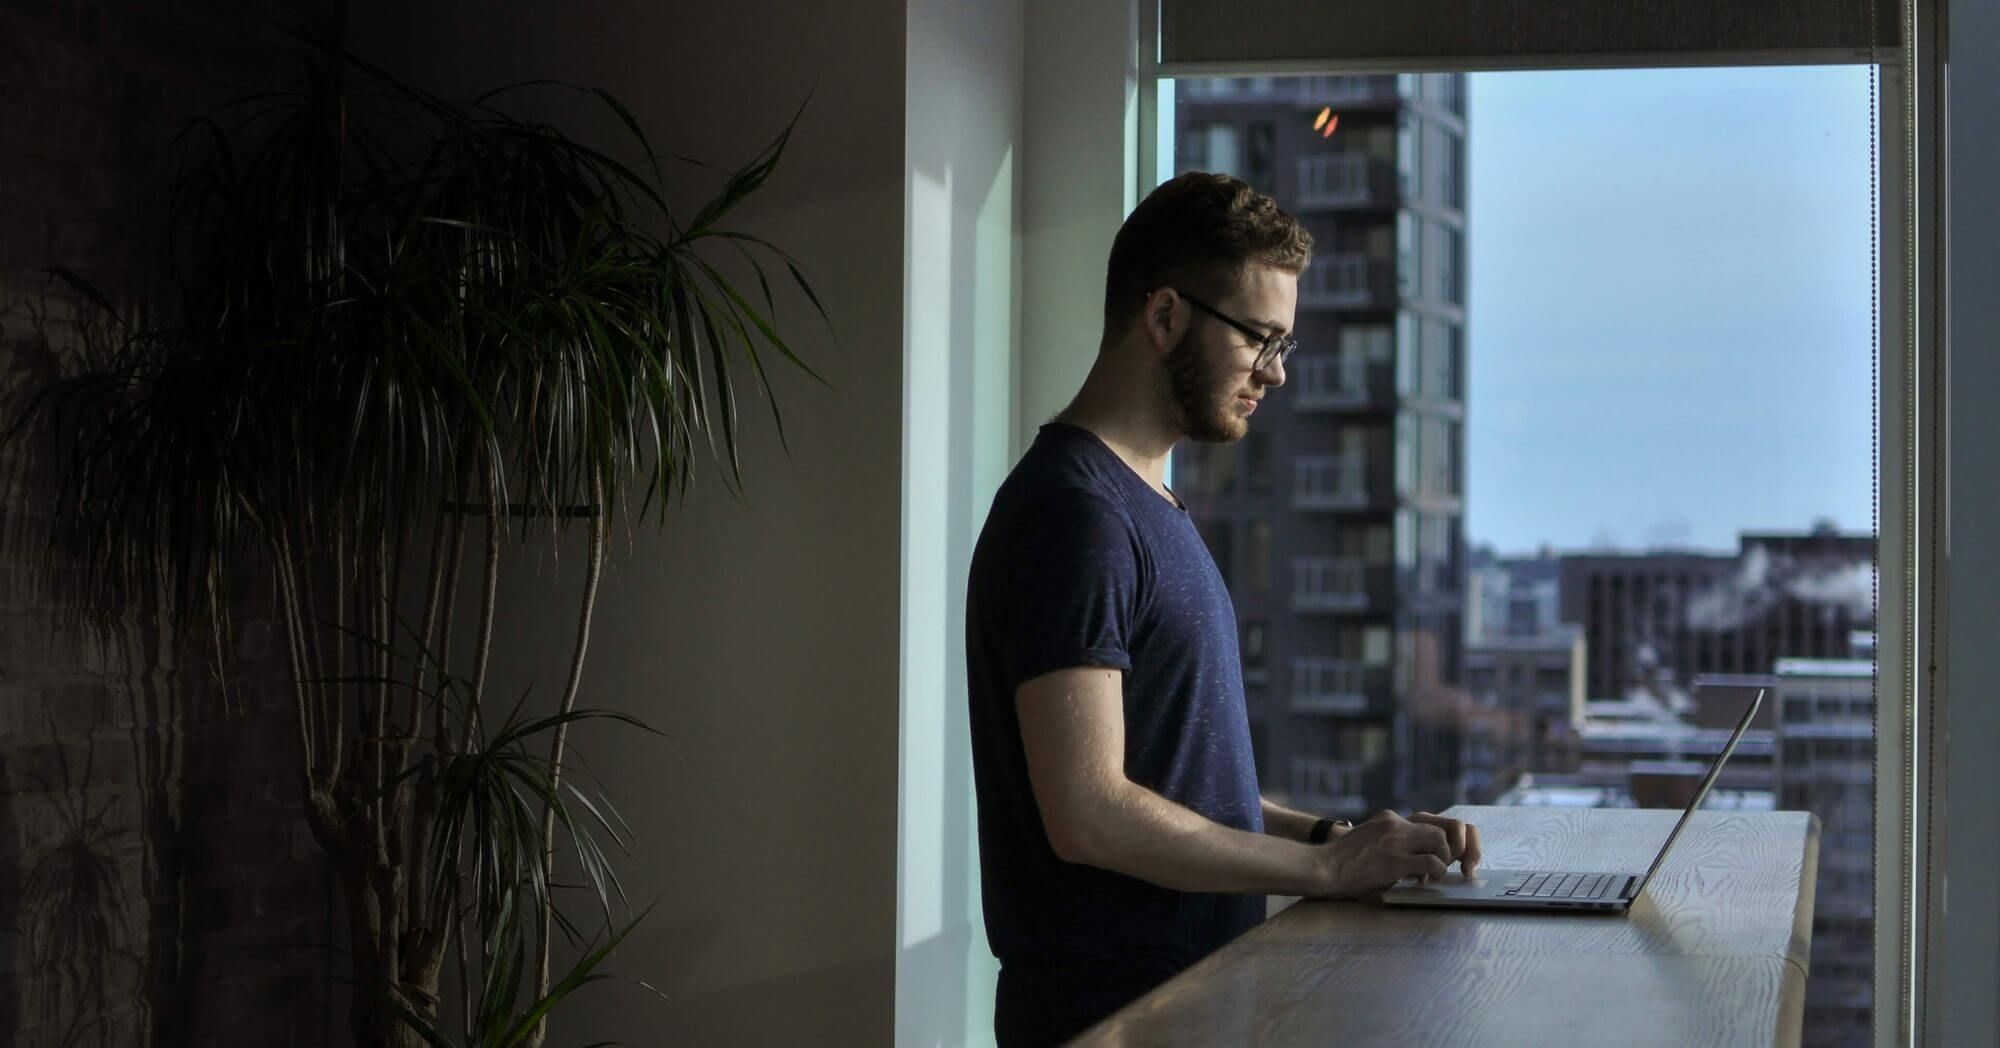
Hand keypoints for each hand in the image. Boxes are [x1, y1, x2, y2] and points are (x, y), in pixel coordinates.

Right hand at [1309, 809, 1482, 897]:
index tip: (1446, 853)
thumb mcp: (1369, 840)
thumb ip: (1390, 842)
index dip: (1444, 836)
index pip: (1429, 819)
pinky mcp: (1395, 861)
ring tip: (1436, 875)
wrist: (1322, 868)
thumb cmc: (1342, 862)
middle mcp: (1395, 824)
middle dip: (1453, 848)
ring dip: (1444, 859)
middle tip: (1450, 866)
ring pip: (1440, 841)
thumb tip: (1415, 859)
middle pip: (1442, 827)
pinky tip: (1426, 882)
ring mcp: (1395, 841)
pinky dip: (1436, 873)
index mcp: (1389, 819)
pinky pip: (1432, 863)